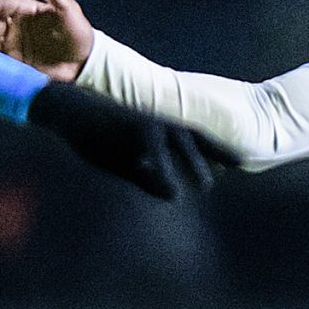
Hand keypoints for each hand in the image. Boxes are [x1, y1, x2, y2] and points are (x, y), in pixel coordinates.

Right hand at [26, 81, 235, 199]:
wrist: (70, 113)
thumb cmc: (97, 137)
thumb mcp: (126, 163)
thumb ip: (149, 177)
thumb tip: (172, 194)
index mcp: (161, 127)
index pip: (196, 140)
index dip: (218, 152)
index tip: (238, 165)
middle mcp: (160, 122)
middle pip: (196, 141)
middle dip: (216, 156)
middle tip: (233, 171)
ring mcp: (148, 123)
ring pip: (180, 145)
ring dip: (195, 166)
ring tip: (205, 186)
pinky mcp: (133, 128)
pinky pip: (154, 153)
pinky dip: (164, 172)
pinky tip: (171, 190)